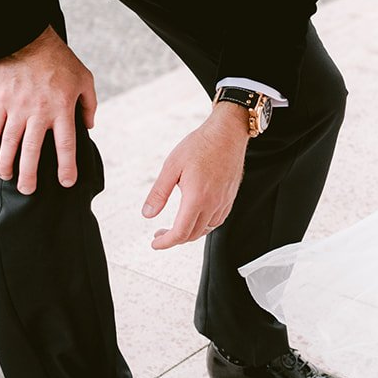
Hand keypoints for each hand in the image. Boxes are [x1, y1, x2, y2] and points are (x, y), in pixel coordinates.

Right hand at [0, 26, 97, 193]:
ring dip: (7, 163)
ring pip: (9, 142)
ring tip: (7, 178)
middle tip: (28, 191)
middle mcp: (39, 112)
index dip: (67, 167)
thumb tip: (90, 127)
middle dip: (29, 174)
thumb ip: (89, 105)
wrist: (28, 38)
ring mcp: (17, 107)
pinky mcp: (1, 100)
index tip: (66, 183)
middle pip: (33, 151)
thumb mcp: (85, 79)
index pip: (66, 145)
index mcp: (62, 109)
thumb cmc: (60, 60)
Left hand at [142, 102, 248, 249]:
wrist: (227, 133)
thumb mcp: (171, 166)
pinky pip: (217, 221)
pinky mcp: (230, 197)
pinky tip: (195, 218)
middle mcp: (213, 204)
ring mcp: (224, 202)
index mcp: (197, 198)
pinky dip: (203, 226)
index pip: (180, 233)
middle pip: (192, 234)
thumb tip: (147, 214)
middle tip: (159, 234)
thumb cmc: (199, 146)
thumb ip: (159, 193)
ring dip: (189, 233)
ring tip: (176, 227)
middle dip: (174, 239)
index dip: (166, 242)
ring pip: (206, 229)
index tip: (155, 243)